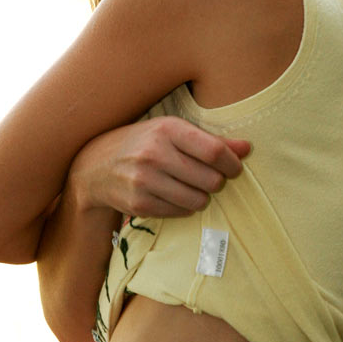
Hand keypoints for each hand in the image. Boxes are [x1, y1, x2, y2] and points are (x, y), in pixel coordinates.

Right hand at [68, 116, 249, 218]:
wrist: (95, 165)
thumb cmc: (143, 143)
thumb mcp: (172, 132)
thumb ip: (211, 141)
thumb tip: (248, 148)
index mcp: (166, 129)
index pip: (214, 150)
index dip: (232, 163)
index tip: (234, 168)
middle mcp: (154, 153)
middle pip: (210, 179)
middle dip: (216, 182)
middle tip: (209, 178)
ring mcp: (144, 180)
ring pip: (198, 200)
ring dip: (202, 197)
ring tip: (191, 187)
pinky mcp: (139, 204)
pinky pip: (180, 212)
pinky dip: (184, 207)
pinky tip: (174, 195)